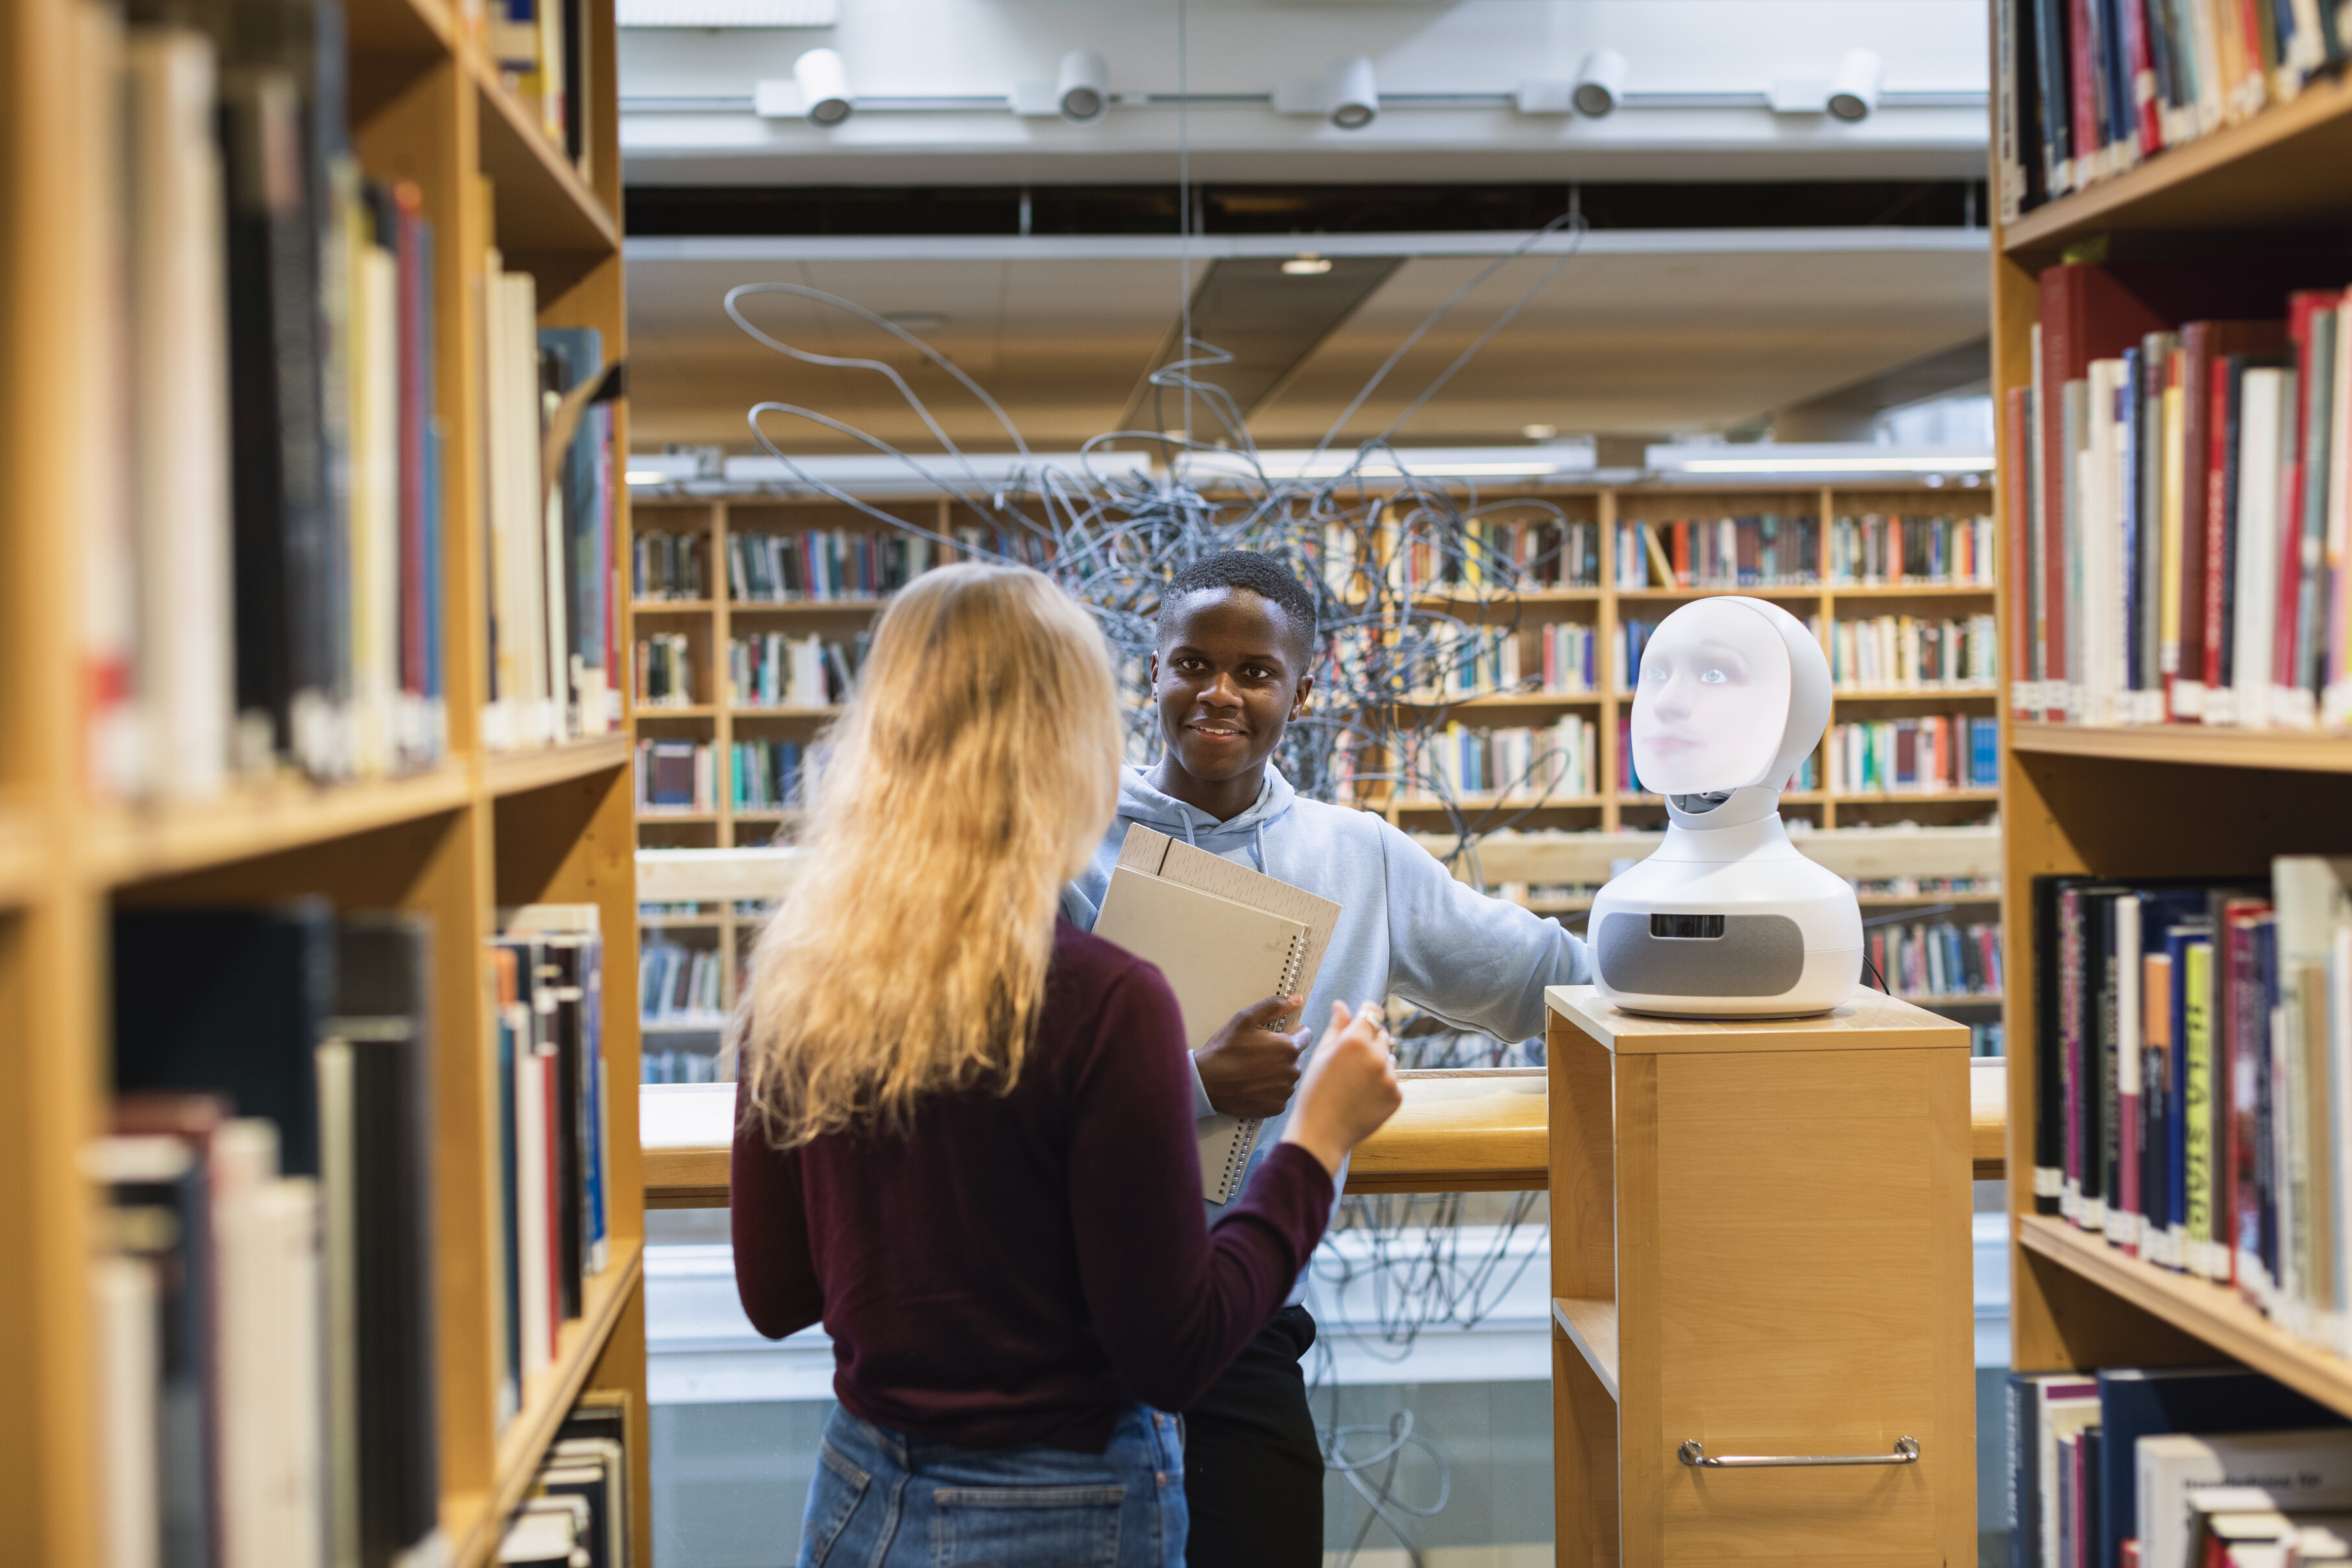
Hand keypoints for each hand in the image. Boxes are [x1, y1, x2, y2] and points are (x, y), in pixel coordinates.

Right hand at [1194, 995, 1309, 1118]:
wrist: (1206, 1083)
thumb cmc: (1224, 1051)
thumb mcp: (1245, 1019)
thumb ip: (1274, 1006)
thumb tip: (1296, 1000)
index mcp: (1288, 1047)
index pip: (1306, 1035)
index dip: (1291, 1033)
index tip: (1276, 1037)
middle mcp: (1292, 1071)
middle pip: (1297, 1057)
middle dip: (1283, 1053)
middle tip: (1259, 1054)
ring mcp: (1285, 1091)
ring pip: (1289, 1076)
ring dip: (1278, 1072)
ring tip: (1255, 1070)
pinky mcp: (1276, 1107)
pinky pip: (1281, 1094)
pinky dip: (1271, 1090)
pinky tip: (1255, 1085)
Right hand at [1280, 1001, 1401, 1178]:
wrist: (1322, 1133)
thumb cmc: (1315, 1093)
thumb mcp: (1320, 1055)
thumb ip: (1336, 1027)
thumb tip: (1341, 1006)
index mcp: (1355, 1041)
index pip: (1373, 1012)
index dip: (1367, 1013)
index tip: (1362, 1017)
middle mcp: (1376, 1056)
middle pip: (1382, 1034)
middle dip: (1369, 1041)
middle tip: (1350, 1060)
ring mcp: (1389, 1077)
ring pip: (1389, 1058)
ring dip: (1377, 1063)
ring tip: (1355, 1081)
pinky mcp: (1396, 1096)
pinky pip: (1393, 1080)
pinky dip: (1381, 1084)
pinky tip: (1362, 1095)